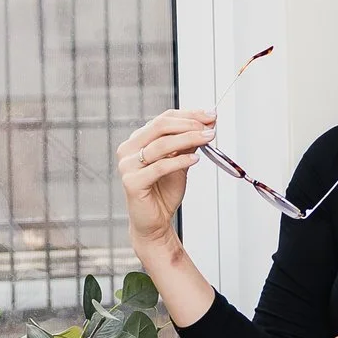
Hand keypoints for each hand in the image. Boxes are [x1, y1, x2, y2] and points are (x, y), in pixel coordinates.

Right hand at [115, 108, 218, 250]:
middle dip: (189, 124)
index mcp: (137, 140)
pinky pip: (160, 167)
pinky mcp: (132, 182)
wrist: (155, 222)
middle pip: (161, 126)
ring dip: (189, 139)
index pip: (163, 119)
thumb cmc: (164, 192)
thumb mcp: (180, 162)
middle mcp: (128, 149)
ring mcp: (127, 165)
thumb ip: (189, 143)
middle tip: (210, 127)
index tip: (210, 115)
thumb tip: (208, 123)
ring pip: (161, 144)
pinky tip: (195, 160)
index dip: (188, 114)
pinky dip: (180, 161)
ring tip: (208, 138)